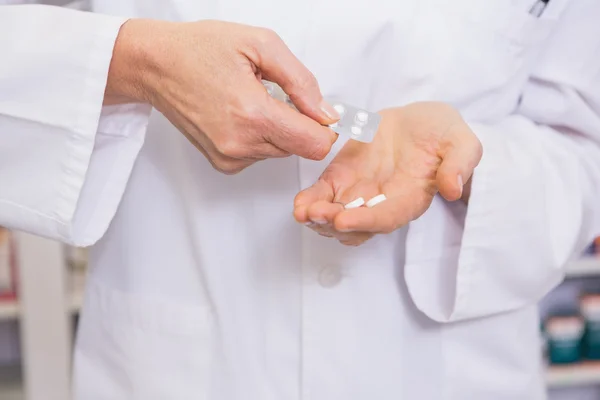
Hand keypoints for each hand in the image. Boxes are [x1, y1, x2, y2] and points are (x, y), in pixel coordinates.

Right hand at [105, 19, 338, 173]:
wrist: (155, 64)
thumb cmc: (200, 49)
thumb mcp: (261, 45)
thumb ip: (302, 82)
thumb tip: (326, 112)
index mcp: (252, 114)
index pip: (314, 144)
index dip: (325, 128)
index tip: (321, 112)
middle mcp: (240, 144)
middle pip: (299, 148)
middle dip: (298, 123)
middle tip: (276, 94)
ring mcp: (229, 157)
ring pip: (281, 151)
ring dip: (278, 128)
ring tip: (251, 99)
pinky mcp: (222, 162)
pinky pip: (260, 154)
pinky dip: (260, 136)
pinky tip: (240, 113)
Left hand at [293, 102, 482, 245]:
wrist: (419, 121)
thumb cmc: (442, 134)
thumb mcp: (461, 142)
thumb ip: (460, 164)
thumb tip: (453, 189)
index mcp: (410, 199)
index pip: (387, 218)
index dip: (365, 221)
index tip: (343, 220)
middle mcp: (382, 203)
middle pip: (356, 226)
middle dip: (334, 224)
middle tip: (317, 216)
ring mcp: (359, 193)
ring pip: (335, 216)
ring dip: (318, 218)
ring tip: (303, 211)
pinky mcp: (342, 179)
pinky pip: (323, 195)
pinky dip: (310, 201)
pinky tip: (299, 204)